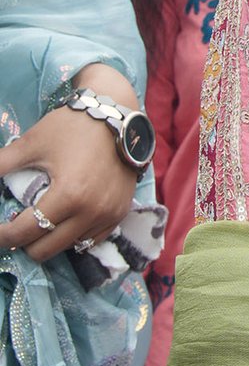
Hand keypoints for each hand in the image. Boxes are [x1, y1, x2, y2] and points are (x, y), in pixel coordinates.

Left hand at [0, 66, 141, 259]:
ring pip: (69, 247)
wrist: (117, 115)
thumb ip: (1, 164)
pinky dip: (74, 235)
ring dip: (51, 239)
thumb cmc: (72, 127)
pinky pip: (92, 239)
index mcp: (67, 196)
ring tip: (43, 221)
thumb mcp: (31, 144)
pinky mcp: (120, 212)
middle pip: (45, 250)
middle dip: (25, 243)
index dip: (3, 237)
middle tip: (17, 228)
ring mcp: (108, 214)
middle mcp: (90, 212)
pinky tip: (65, 221)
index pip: (25, 233)